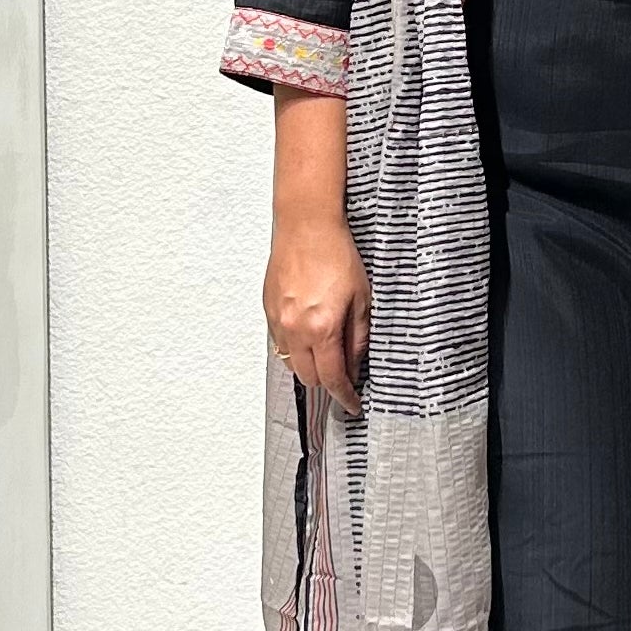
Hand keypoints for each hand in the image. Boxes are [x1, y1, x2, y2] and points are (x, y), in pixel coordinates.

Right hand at [264, 212, 370, 412]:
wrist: (306, 225)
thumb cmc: (335, 253)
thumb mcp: (361, 298)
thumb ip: (358, 337)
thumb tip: (356, 364)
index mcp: (322, 328)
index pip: (333, 378)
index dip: (345, 396)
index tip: (352, 404)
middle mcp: (295, 329)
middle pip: (309, 377)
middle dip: (328, 383)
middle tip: (345, 378)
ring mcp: (278, 321)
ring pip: (292, 363)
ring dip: (310, 367)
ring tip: (327, 356)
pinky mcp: (268, 310)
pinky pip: (280, 343)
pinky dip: (295, 348)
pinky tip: (309, 337)